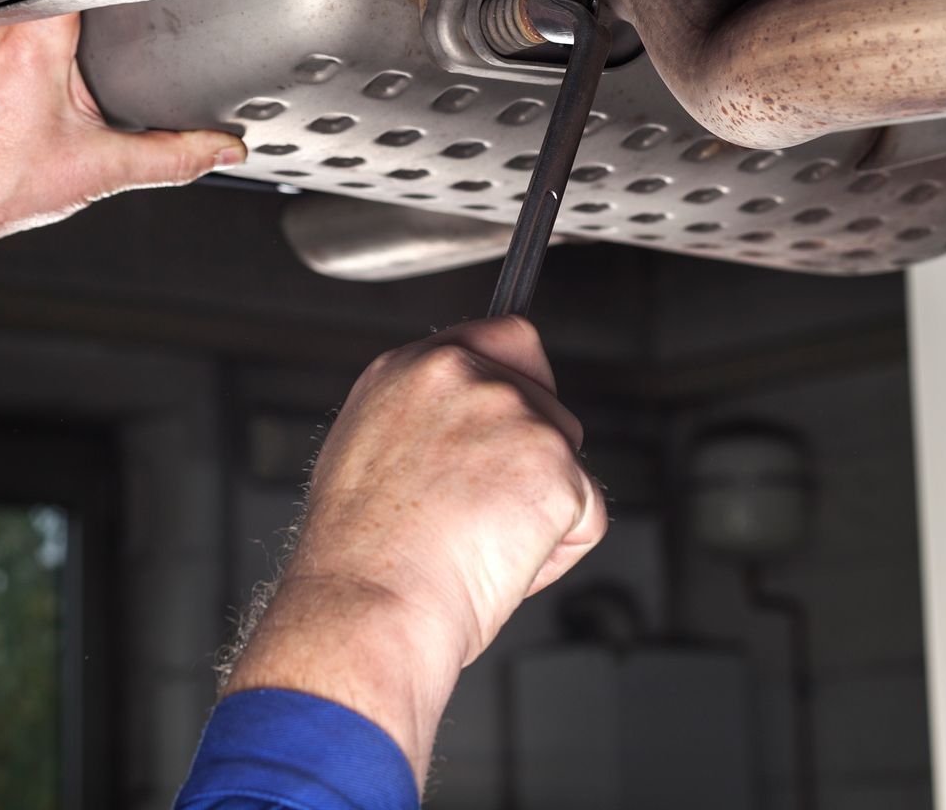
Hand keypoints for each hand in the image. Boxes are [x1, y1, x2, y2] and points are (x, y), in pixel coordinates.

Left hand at [0, 12, 245, 251]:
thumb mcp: (101, 168)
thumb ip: (172, 156)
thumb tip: (220, 149)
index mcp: (34, 34)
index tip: (117, 14)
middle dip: (77, 9)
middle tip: (77, 60)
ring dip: (35, 14)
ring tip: (41, 67)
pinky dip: (0, 29)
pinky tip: (8, 72)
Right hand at [224, 317, 606, 777]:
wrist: (366, 608)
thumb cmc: (359, 563)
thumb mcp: (367, 456)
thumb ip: (423, 422)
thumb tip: (462, 436)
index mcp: (407, 370)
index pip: (504, 338)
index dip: (525, 383)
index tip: (522, 420)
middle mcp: (461, 375)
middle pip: (549, 402)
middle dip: (536, 460)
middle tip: (482, 516)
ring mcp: (512, 415)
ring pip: (568, 463)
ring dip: (543, 509)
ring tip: (477, 547)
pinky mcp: (554, 466)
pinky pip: (587, 516)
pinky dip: (558, 553)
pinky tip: (501, 565)